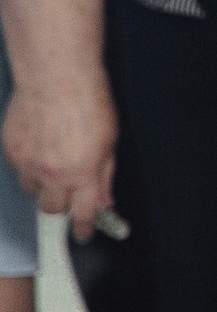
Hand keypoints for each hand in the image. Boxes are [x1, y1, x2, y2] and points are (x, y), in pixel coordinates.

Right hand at [2, 67, 113, 239]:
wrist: (56, 77)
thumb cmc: (89, 102)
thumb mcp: (110, 142)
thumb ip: (105, 176)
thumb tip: (105, 201)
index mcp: (84, 173)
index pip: (85, 214)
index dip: (85, 229)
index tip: (84, 235)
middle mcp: (54, 174)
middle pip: (53, 210)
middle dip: (63, 204)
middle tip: (69, 187)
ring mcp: (28, 164)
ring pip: (33, 190)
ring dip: (44, 183)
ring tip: (55, 157)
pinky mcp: (11, 151)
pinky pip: (19, 169)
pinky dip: (29, 163)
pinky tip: (40, 142)